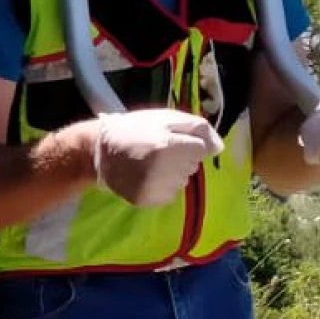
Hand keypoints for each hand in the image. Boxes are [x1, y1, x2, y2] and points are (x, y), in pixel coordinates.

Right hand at [92, 108, 223, 207]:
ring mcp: (156, 188)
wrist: (99, 151)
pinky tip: (146, 176)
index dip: (188, 142)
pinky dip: (162, 186)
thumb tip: (220, 148)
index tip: (170, 138)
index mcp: (169, 145)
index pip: (202, 149)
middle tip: (157, 148)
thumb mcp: (165, 117)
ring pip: (182, 180)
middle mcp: (165, 170)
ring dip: (173, 172)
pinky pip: (169, 194)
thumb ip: (197, 128)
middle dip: (181, 156)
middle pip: (192, 165)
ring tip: (150, 162)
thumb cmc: (135, 129)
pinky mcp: (149, 201)